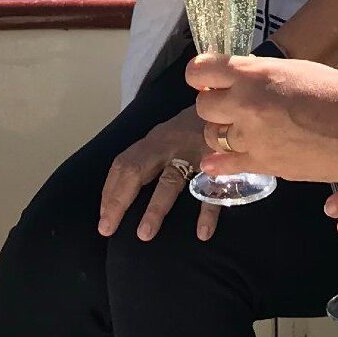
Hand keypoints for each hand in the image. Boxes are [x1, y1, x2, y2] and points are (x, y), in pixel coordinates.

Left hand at [98, 107, 220, 243]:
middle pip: (137, 170)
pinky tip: (202, 233)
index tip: (103, 216)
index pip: (124, 163)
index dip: (110, 189)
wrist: (234, 102)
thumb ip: (155, 155)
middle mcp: (170, 144)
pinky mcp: (219, 161)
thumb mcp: (171, 134)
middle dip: (119, 200)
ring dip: (155, 207)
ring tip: (144, 234)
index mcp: (156, 140)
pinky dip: (207, 211)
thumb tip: (128, 186)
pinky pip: (212, 188)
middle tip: (107, 228)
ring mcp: (194, 151)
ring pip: (170, 180)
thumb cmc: (198, 125)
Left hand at [188, 54, 337, 184]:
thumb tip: (240, 82)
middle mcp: (245, 106)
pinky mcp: (265, 166)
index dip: (201, 73)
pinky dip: (219, 162)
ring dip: (221, 130)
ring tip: (242, 127)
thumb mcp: (296, 70)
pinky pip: (225, 165)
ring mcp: (253, 140)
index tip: (210, 76)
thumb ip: (261, 76)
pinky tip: (218, 161)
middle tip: (233, 102)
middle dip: (214, 103)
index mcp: (253, 74)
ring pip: (212, 136)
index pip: (200, 71)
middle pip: (203, 106)